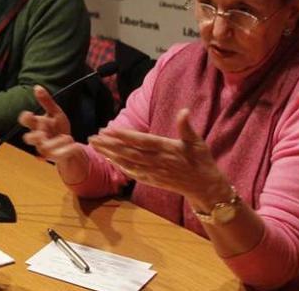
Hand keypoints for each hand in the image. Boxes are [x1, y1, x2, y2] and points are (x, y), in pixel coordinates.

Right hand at [19, 85, 77, 160]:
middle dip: (34, 136)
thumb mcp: (55, 113)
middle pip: (29, 139)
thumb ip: (46, 101)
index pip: (26, 121)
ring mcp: (46, 148)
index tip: (30, 113)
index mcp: (37, 125)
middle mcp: (39, 137)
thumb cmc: (59, 128)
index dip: (25, 118)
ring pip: (44, 148)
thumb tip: (37, 87)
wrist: (70, 144)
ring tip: (67, 137)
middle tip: (42, 133)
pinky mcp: (56, 156)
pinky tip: (74, 144)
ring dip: (55, 142)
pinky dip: (67, 149)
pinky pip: (58, 155)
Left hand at [88, 109, 229, 209]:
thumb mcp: (197, 142)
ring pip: (127, 162)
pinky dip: (119, 166)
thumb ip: (186, 127)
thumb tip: (184, 111)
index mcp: (166, 149)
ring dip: (110, 154)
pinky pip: (132, 173)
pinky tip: (108, 159)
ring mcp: (153, 172)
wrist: (205, 187)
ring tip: (95, 146)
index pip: (141, 141)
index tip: (108, 129)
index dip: (123, 135)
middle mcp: (157, 161)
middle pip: (128, 152)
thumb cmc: (201, 161)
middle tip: (93, 137)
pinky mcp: (152, 180)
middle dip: (109, 145)